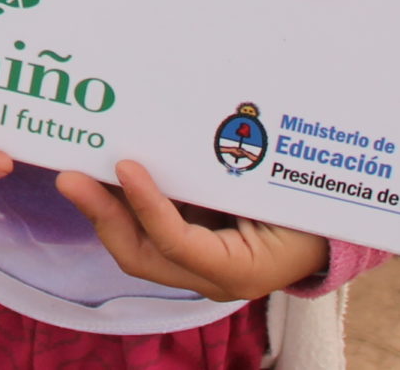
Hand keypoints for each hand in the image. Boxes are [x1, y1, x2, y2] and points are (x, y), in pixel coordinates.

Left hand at [53, 160, 329, 301]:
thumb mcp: (283, 191)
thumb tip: (214, 123)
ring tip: (78, 167)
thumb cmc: (312, 208)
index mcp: (239, 269)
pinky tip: (104, 168)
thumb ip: (241, 173)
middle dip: (102, 213)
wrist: (328, 230)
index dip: (148, 206)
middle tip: (71, 176)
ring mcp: (193, 264)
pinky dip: (122, 201)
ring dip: (104, 206)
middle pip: (140, 253)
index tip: (126, 166)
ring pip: (134, 242)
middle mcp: (209, 277)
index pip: (178, 243)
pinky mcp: (185, 244)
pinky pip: (144, 229)